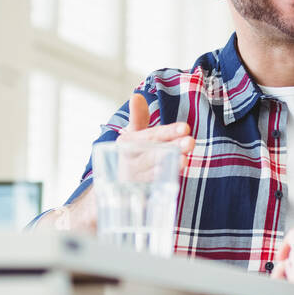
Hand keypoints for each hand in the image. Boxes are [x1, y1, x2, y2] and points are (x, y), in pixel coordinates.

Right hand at [42, 92, 192, 232]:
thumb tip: (137, 95)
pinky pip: (145, 193)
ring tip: (184, 160)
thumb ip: (138, 120)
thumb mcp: (130, 139)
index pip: (149, 136)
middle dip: (171, 147)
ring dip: (167, 167)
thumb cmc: (125, 161)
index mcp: (126, 144)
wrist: (103, 196)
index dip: (166, 132)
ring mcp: (127, 181)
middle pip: (151, 153)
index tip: (185, 127)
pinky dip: (156, 188)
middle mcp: (126, 161)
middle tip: (190, 141)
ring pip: (149, 172)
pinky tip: (171, 182)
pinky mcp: (129, 199)